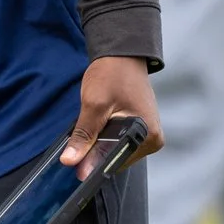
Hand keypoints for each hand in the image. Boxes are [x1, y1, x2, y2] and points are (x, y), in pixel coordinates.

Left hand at [60, 55, 163, 179]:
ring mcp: (147, 135)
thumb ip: (83, 135)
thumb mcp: (94, 105)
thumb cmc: (113, 74)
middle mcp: (152, 139)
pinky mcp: (139, 130)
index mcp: (148, 135)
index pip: (118, 162)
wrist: (122, 56)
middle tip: (78, 143)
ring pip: (116, 152)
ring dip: (99, 146)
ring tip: (91, 128)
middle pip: (117, 159)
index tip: (74, 167)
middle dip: (95, 154)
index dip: (93, 165)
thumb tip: (71, 160)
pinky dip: (104, 139)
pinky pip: (118, 143)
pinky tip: (97, 128)